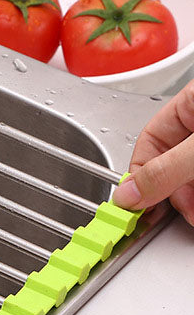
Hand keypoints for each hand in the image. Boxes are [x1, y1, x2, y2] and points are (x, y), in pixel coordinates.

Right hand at [113, 79, 193, 223]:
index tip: (137, 208)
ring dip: (190, 200)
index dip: (141, 178)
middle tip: (182, 213)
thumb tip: (127, 195)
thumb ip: (164, 171)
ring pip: (190, 176)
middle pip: (171, 163)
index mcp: (190, 101)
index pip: (149, 144)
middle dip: (174, 194)